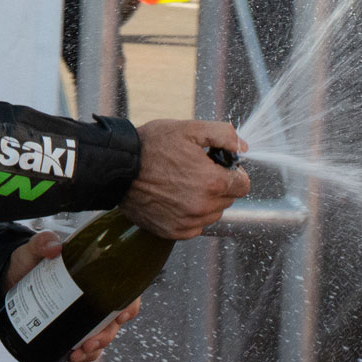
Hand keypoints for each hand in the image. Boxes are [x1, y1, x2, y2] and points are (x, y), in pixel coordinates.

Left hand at [3, 232, 138, 361]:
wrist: (11, 276)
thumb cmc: (30, 259)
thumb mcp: (35, 248)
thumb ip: (43, 242)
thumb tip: (54, 248)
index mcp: (97, 275)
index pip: (125, 290)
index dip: (130, 304)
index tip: (121, 316)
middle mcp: (96, 296)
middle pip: (114, 321)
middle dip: (106, 336)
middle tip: (90, 343)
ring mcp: (84, 314)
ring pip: (101, 336)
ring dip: (94, 350)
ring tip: (77, 354)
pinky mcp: (71, 327)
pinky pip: (85, 346)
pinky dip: (82, 356)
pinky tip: (71, 358)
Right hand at [118, 119, 249, 239]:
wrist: (118, 168)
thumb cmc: (151, 147)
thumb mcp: (189, 129)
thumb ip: (223, 135)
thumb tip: (243, 146)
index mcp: (212, 182)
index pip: (244, 185)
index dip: (235, 172)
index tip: (222, 166)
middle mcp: (203, 207)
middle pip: (228, 199)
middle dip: (219, 185)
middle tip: (197, 171)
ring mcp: (188, 222)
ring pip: (213, 214)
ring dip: (206, 201)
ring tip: (184, 184)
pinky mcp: (173, 232)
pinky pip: (195, 226)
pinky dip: (190, 215)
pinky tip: (175, 198)